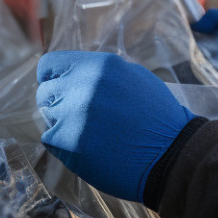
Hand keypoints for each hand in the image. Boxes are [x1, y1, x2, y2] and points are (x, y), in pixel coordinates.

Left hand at [36, 51, 195, 202]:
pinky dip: (66, 145)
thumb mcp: (135, 77)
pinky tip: (90, 148)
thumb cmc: (158, 116)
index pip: (50, 64)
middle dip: (60, 103)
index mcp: (100, 66)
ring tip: (91, 133)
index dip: (52, 77)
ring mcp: (72, 115)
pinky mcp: (67, 142)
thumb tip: (74, 74)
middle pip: (45, 92)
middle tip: (82, 116)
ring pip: (48, 117)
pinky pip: (52, 140)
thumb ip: (101, 73)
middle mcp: (82, 86)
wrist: (171, 154)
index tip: (61, 87)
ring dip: (63, 125)